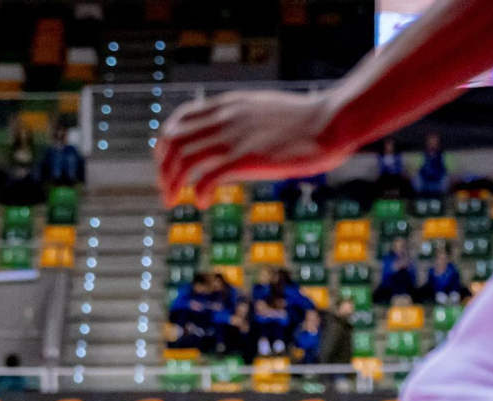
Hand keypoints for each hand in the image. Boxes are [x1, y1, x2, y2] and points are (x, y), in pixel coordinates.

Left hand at [156, 90, 348, 206]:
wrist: (330, 122)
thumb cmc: (304, 122)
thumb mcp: (263, 111)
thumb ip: (240, 119)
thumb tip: (227, 137)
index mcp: (227, 105)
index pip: (178, 120)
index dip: (165, 144)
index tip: (166, 164)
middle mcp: (224, 118)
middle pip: (173, 141)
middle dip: (162, 168)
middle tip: (166, 190)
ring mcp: (233, 138)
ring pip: (183, 160)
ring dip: (171, 183)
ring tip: (172, 201)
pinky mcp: (246, 158)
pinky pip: (207, 178)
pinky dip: (198, 192)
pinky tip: (203, 203)